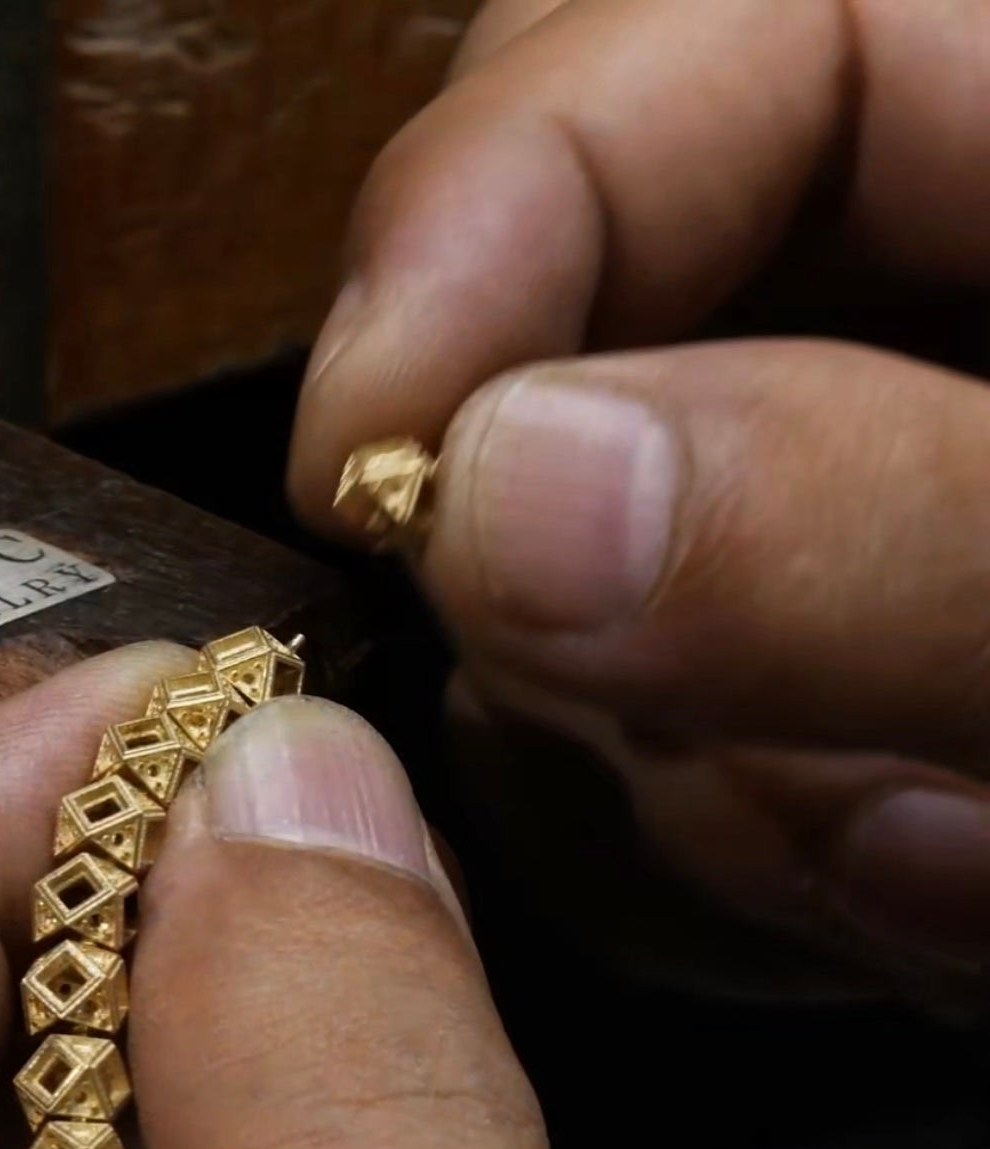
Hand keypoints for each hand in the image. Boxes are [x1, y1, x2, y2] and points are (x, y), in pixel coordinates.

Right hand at [293, 0, 989, 996]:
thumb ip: (878, 526)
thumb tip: (503, 497)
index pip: (687, 33)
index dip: (491, 209)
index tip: (367, 461)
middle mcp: (913, 336)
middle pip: (588, 331)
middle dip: (598, 577)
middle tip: (697, 733)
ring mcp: (857, 534)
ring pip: (593, 600)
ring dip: (714, 785)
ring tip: (937, 861)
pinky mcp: (847, 703)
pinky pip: (667, 777)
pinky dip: (758, 885)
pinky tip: (930, 909)